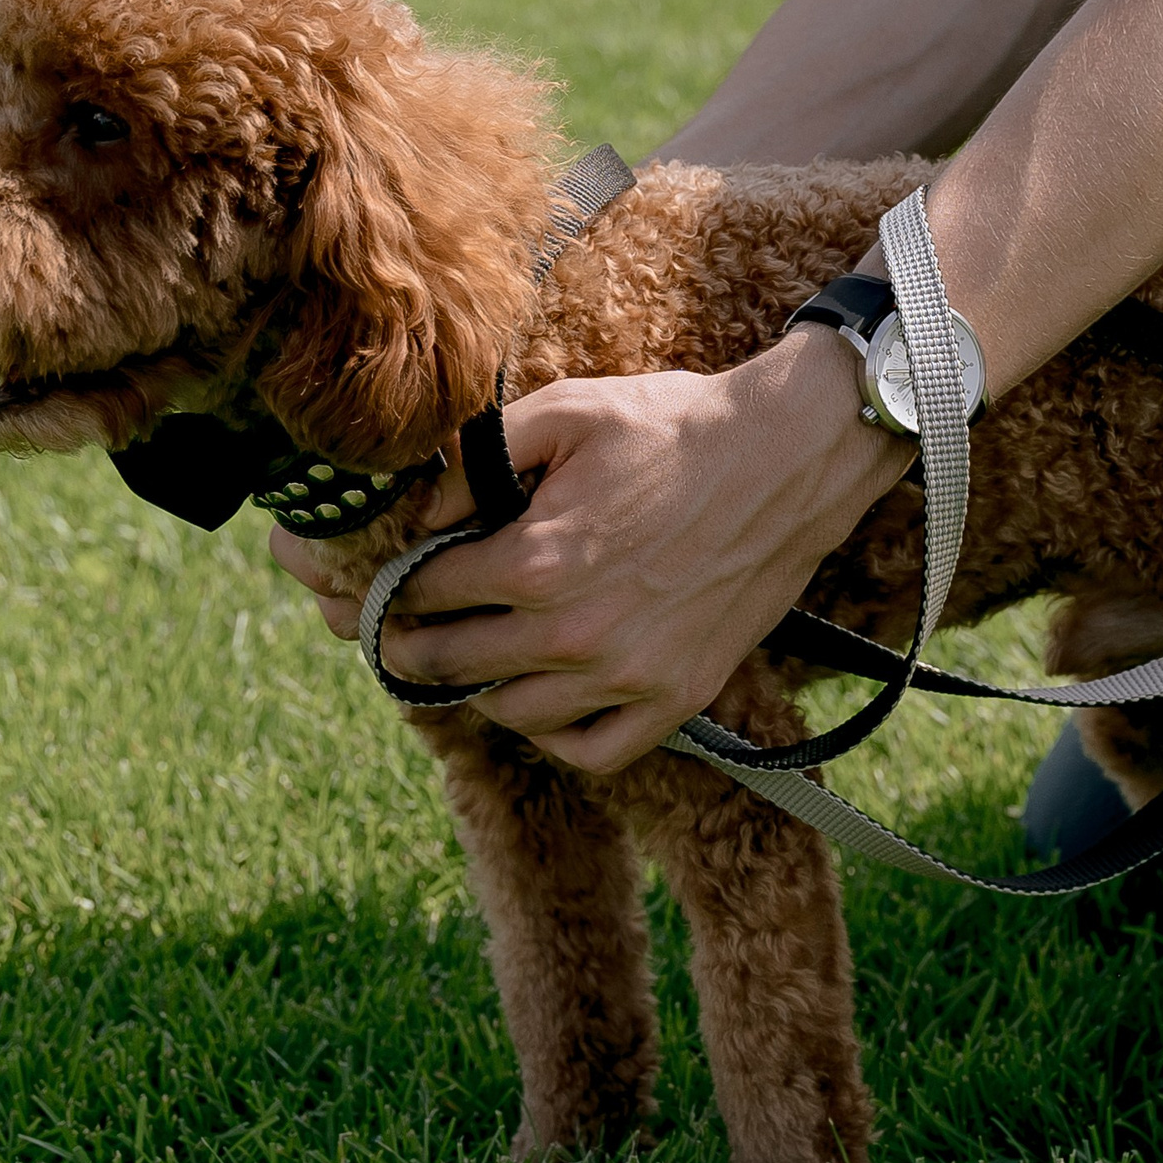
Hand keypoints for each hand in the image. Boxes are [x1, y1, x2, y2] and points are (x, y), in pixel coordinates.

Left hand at [272, 331, 909, 771]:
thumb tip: (421, 515)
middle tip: (393, 635)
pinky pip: (589, 751)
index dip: (385, 591)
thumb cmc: (674, 427)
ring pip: (512, 714)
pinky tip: (544, 697)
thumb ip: (477, 461)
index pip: (421, 597)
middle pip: (450, 666)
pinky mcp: (677, 698)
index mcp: (535, 561)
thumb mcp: (563, 412)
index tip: (373, 588)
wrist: (790, 458)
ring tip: (473, 658)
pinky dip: (554, 734)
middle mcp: (573, 635)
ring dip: (479, 688)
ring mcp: (628, 675)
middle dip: (408, 647)